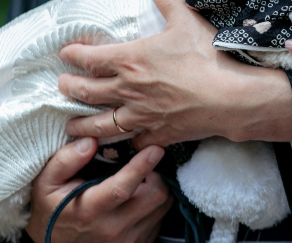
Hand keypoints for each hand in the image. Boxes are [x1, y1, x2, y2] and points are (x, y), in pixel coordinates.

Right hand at [25, 137, 170, 242]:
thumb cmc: (53, 210)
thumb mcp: (47, 184)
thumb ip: (66, 161)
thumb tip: (90, 140)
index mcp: (90, 210)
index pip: (122, 188)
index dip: (141, 167)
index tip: (155, 149)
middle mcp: (112, 228)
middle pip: (155, 195)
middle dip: (156, 175)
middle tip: (145, 167)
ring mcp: (128, 239)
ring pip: (162, 206)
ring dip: (158, 188)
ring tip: (142, 183)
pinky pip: (160, 219)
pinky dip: (156, 205)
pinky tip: (140, 200)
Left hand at [58, 0, 291, 147]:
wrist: (230, 97)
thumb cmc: (208, 57)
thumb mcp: (186, 19)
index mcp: (130, 60)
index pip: (89, 58)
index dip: (74, 55)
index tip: (66, 53)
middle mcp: (128, 90)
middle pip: (86, 92)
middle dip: (69, 88)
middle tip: (62, 85)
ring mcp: (141, 115)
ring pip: (101, 123)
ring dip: (82, 123)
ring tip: (71, 125)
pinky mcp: (157, 134)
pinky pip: (132, 143)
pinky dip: (122, 144)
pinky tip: (118, 144)